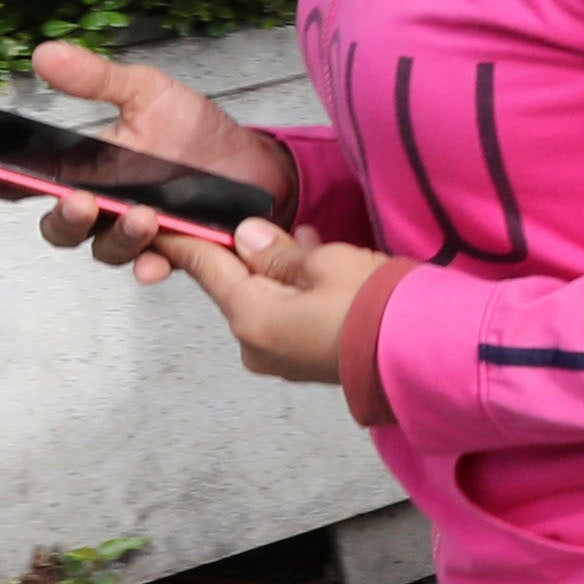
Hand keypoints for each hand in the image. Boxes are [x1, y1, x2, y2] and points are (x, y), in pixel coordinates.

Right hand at [0, 40, 297, 275]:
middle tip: (78, 201)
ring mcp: (134, 232)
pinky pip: (150, 268)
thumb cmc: (194, 130)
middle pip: (59, 227)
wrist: (253, 161)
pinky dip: (150, 267)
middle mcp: (101, 206)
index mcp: (85, 170)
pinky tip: (157, 262)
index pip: (29, 181)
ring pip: (103, 248)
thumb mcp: (147, 93)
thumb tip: (45, 53)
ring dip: (115, 236)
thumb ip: (97, 79)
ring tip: (142, 215)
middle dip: (62, 218)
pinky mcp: (171, 251)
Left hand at [165, 217, 385, 386]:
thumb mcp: (325, 262)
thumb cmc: (373, 304)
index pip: (206, 268)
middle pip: (237, 286)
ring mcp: (281, 359)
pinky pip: (287, 318)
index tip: (159, 221)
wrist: (424, 356)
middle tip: (276, 223)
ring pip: (266, 301)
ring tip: (311, 242)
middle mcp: (255, 345)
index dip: (184, 240)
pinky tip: (321, 270)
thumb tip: (245, 237)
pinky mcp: (307, 362)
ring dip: (280, 272)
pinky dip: (295, 293)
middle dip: (250, 253)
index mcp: (251, 317)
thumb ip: (277, 251)